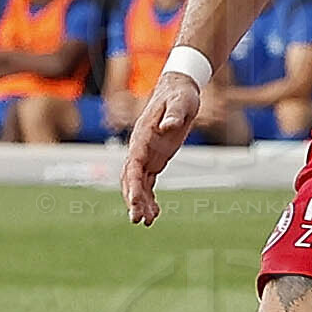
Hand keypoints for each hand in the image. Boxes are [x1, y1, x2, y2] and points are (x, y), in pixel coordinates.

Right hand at [120, 72, 202, 223]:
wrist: (179, 89)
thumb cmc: (180, 95)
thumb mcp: (181, 102)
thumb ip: (174, 114)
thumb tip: (167, 127)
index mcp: (142, 138)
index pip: (133, 165)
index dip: (132, 185)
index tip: (133, 202)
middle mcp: (140, 148)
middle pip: (131, 179)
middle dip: (133, 200)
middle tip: (138, 220)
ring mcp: (146, 154)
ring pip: (138, 183)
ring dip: (140, 203)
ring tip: (146, 223)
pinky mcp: (155, 158)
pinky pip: (148, 182)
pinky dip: (149, 197)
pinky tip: (154, 213)